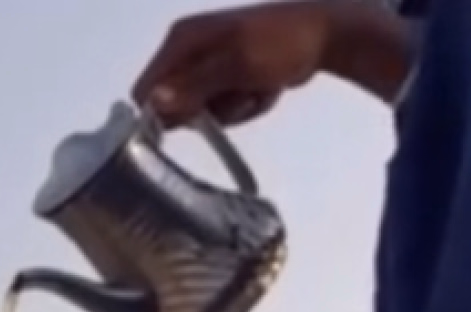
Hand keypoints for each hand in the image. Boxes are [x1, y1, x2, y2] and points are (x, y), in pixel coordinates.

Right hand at [132, 1, 335, 127]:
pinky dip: (243, 105)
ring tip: (256, 88)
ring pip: (201, 112)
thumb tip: (154, 101)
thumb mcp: (237, 65)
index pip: (146, 89)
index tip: (196, 118)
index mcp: (182, 39)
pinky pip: (221, 108)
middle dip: (206, 111)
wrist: (324, 34)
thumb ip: (195, 85)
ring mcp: (207, 64)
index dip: (163, 112)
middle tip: (238, 95)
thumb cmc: (281, 43)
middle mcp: (187, 50)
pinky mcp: (225, 76)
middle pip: (175, 105)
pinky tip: (262, 87)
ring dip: (231, 110)